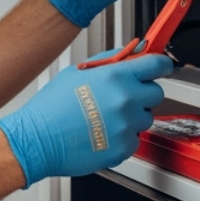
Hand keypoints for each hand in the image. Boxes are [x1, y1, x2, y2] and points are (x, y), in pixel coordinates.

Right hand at [0, 52, 171, 186]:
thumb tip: (130, 53)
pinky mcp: (124, 148)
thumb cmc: (52, 107)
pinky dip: (122, 138)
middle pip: (156, 93)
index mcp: (116, 77)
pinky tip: (102, 134)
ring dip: (132, 117)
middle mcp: (126, 100)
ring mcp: (127, 126)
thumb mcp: (78, 72)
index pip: (156, 64)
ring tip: (105, 119)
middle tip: (122, 97)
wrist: (37, 139)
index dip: (161, 64)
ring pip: (145, 118)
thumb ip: (109, 62)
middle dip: (143, 93)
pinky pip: (134, 140)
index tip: (162, 67)